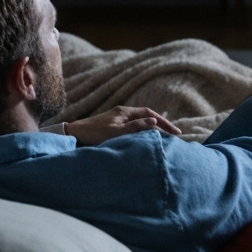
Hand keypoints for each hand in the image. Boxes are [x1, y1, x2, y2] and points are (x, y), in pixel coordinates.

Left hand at [65, 107, 182, 145]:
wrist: (75, 134)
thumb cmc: (94, 134)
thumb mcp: (117, 132)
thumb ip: (135, 127)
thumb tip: (154, 122)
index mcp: (124, 112)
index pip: (150, 114)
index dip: (164, 123)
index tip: (176, 133)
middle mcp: (122, 113)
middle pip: (146, 117)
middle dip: (161, 126)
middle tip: (174, 136)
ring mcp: (117, 119)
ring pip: (140, 122)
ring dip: (152, 129)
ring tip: (163, 139)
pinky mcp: (112, 126)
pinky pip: (133, 127)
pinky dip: (142, 132)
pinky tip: (144, 139)